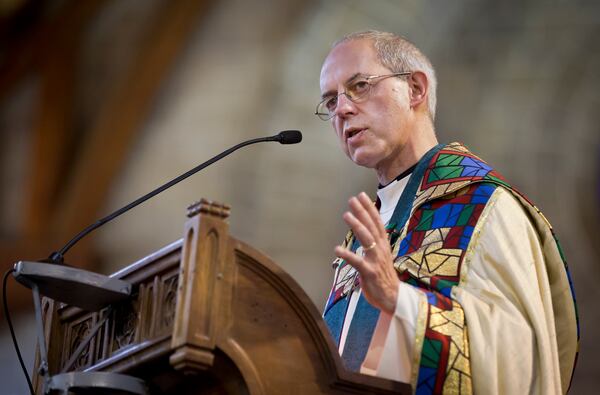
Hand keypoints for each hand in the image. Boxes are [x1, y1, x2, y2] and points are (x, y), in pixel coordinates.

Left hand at [334, 192, 398, 314]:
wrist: (393, 297)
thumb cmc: (383, 276)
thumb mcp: (381, 255)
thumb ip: (374, 242)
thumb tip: (366, 229)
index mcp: (383, 244)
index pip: (377, 222)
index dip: (369, 208)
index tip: (362, 196)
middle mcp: (381, 249)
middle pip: (371, 226)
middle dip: (362, 212)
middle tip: (352, 199)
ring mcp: (375, 260)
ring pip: (366, 239)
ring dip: (356, 226)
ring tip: (346, 215)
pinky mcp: (369, 272)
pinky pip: (357, 262)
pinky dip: (347, 255)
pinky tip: (337, 249)